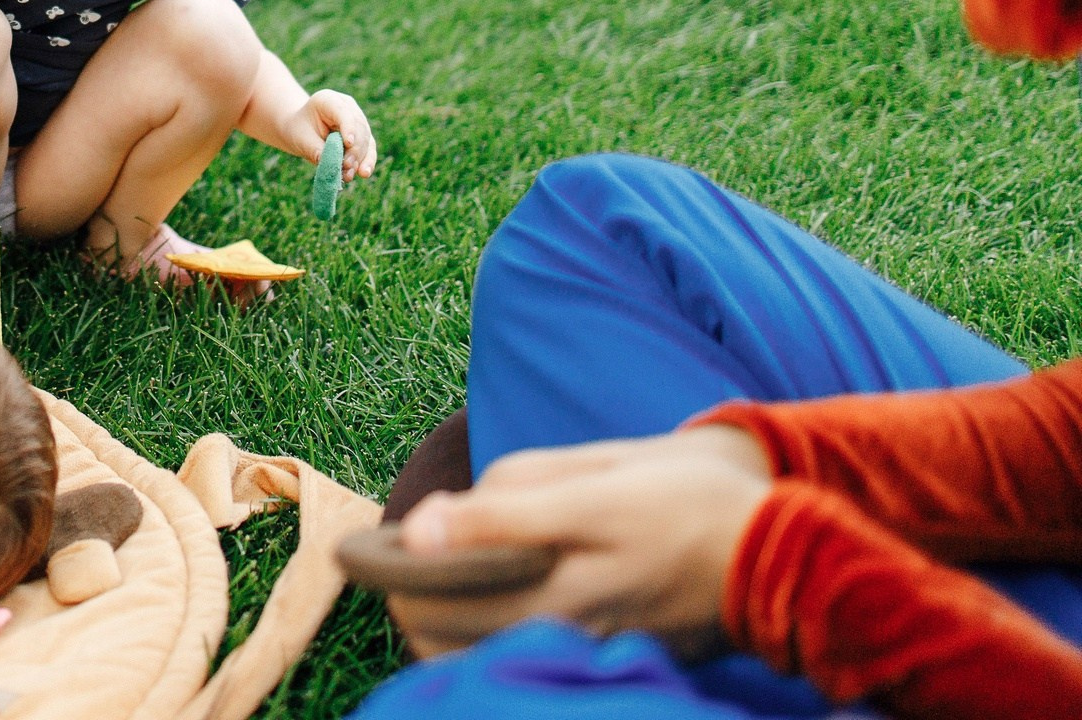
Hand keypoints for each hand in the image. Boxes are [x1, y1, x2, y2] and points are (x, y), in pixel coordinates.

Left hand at [277, 90, 378, 180]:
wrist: (300, 129)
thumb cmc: (298, 131)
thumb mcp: (301, 138)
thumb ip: (316, 150)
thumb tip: (333, 166)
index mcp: (328, 99)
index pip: (343, 112)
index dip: (348, 127)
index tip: (348, 144)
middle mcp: (347, 106)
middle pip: (358, 127)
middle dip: (354, 149)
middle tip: (346, 166)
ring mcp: (357, 120)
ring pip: (366, 139)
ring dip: (360, 158)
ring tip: (349, 175)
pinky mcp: (362, 135)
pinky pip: (368, 148)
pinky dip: (367, 161)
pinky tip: (364, 173)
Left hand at [390, 425, 772, 660]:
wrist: (775, 547)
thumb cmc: (677, 495)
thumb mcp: (592, 481)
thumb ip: (505, 507)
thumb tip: (422, 528)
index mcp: (561, 586)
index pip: (433, 600)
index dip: (390, 569)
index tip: (373, 544)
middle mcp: (566, 637)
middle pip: (439, 638)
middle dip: (404, 598)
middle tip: (400, 559)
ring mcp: (585, 658)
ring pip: (469, 661)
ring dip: (433, 627)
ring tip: (434, 584)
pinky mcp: (602, 665)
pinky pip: (511, 666)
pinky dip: (474, 646)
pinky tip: (478, 610)